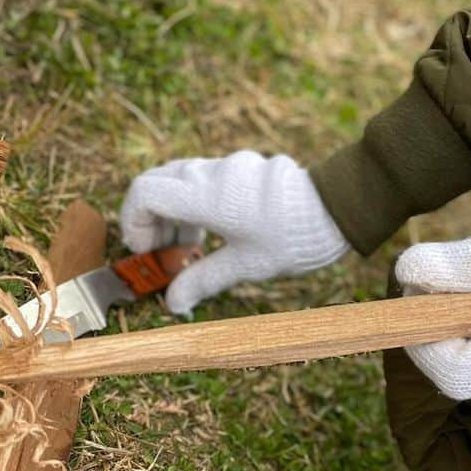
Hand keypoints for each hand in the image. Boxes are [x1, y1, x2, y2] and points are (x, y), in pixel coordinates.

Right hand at [119, 151, 349, 314]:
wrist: (338, 209)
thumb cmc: (292, 238)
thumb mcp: (244, 266)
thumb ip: (202, 281)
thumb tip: (172, 304)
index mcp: (207, 195)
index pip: (145, 191)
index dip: (133, 221)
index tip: (145, 250)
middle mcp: (212, 173)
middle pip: (157, 183)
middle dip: (150, 219)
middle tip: (162, 252)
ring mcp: (228, 166)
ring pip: (179, 179)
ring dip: (173, 213)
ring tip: (189, 247)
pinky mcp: (242, 168)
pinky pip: (203, 178)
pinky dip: (193, 204)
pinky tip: (211, 232)